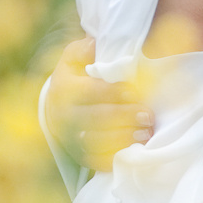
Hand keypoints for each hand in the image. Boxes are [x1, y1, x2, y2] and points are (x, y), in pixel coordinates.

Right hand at [45, 37, 150, 172]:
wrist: (55, 109)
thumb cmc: (74, 78)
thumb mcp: (74, 58)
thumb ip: (86, 49)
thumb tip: (96, 42)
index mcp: (65, 90)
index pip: (90, 92)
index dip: (114, 93)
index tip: (135, 93)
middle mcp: (64, 116)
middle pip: (96, 119)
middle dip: (125, 118)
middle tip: (148, 116)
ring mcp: (70, 138)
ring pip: (97, 142)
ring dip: (124, 139)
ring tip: (146, 134)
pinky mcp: (79, 155)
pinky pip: (97, 160)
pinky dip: (116, 157)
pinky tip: (133, 150)